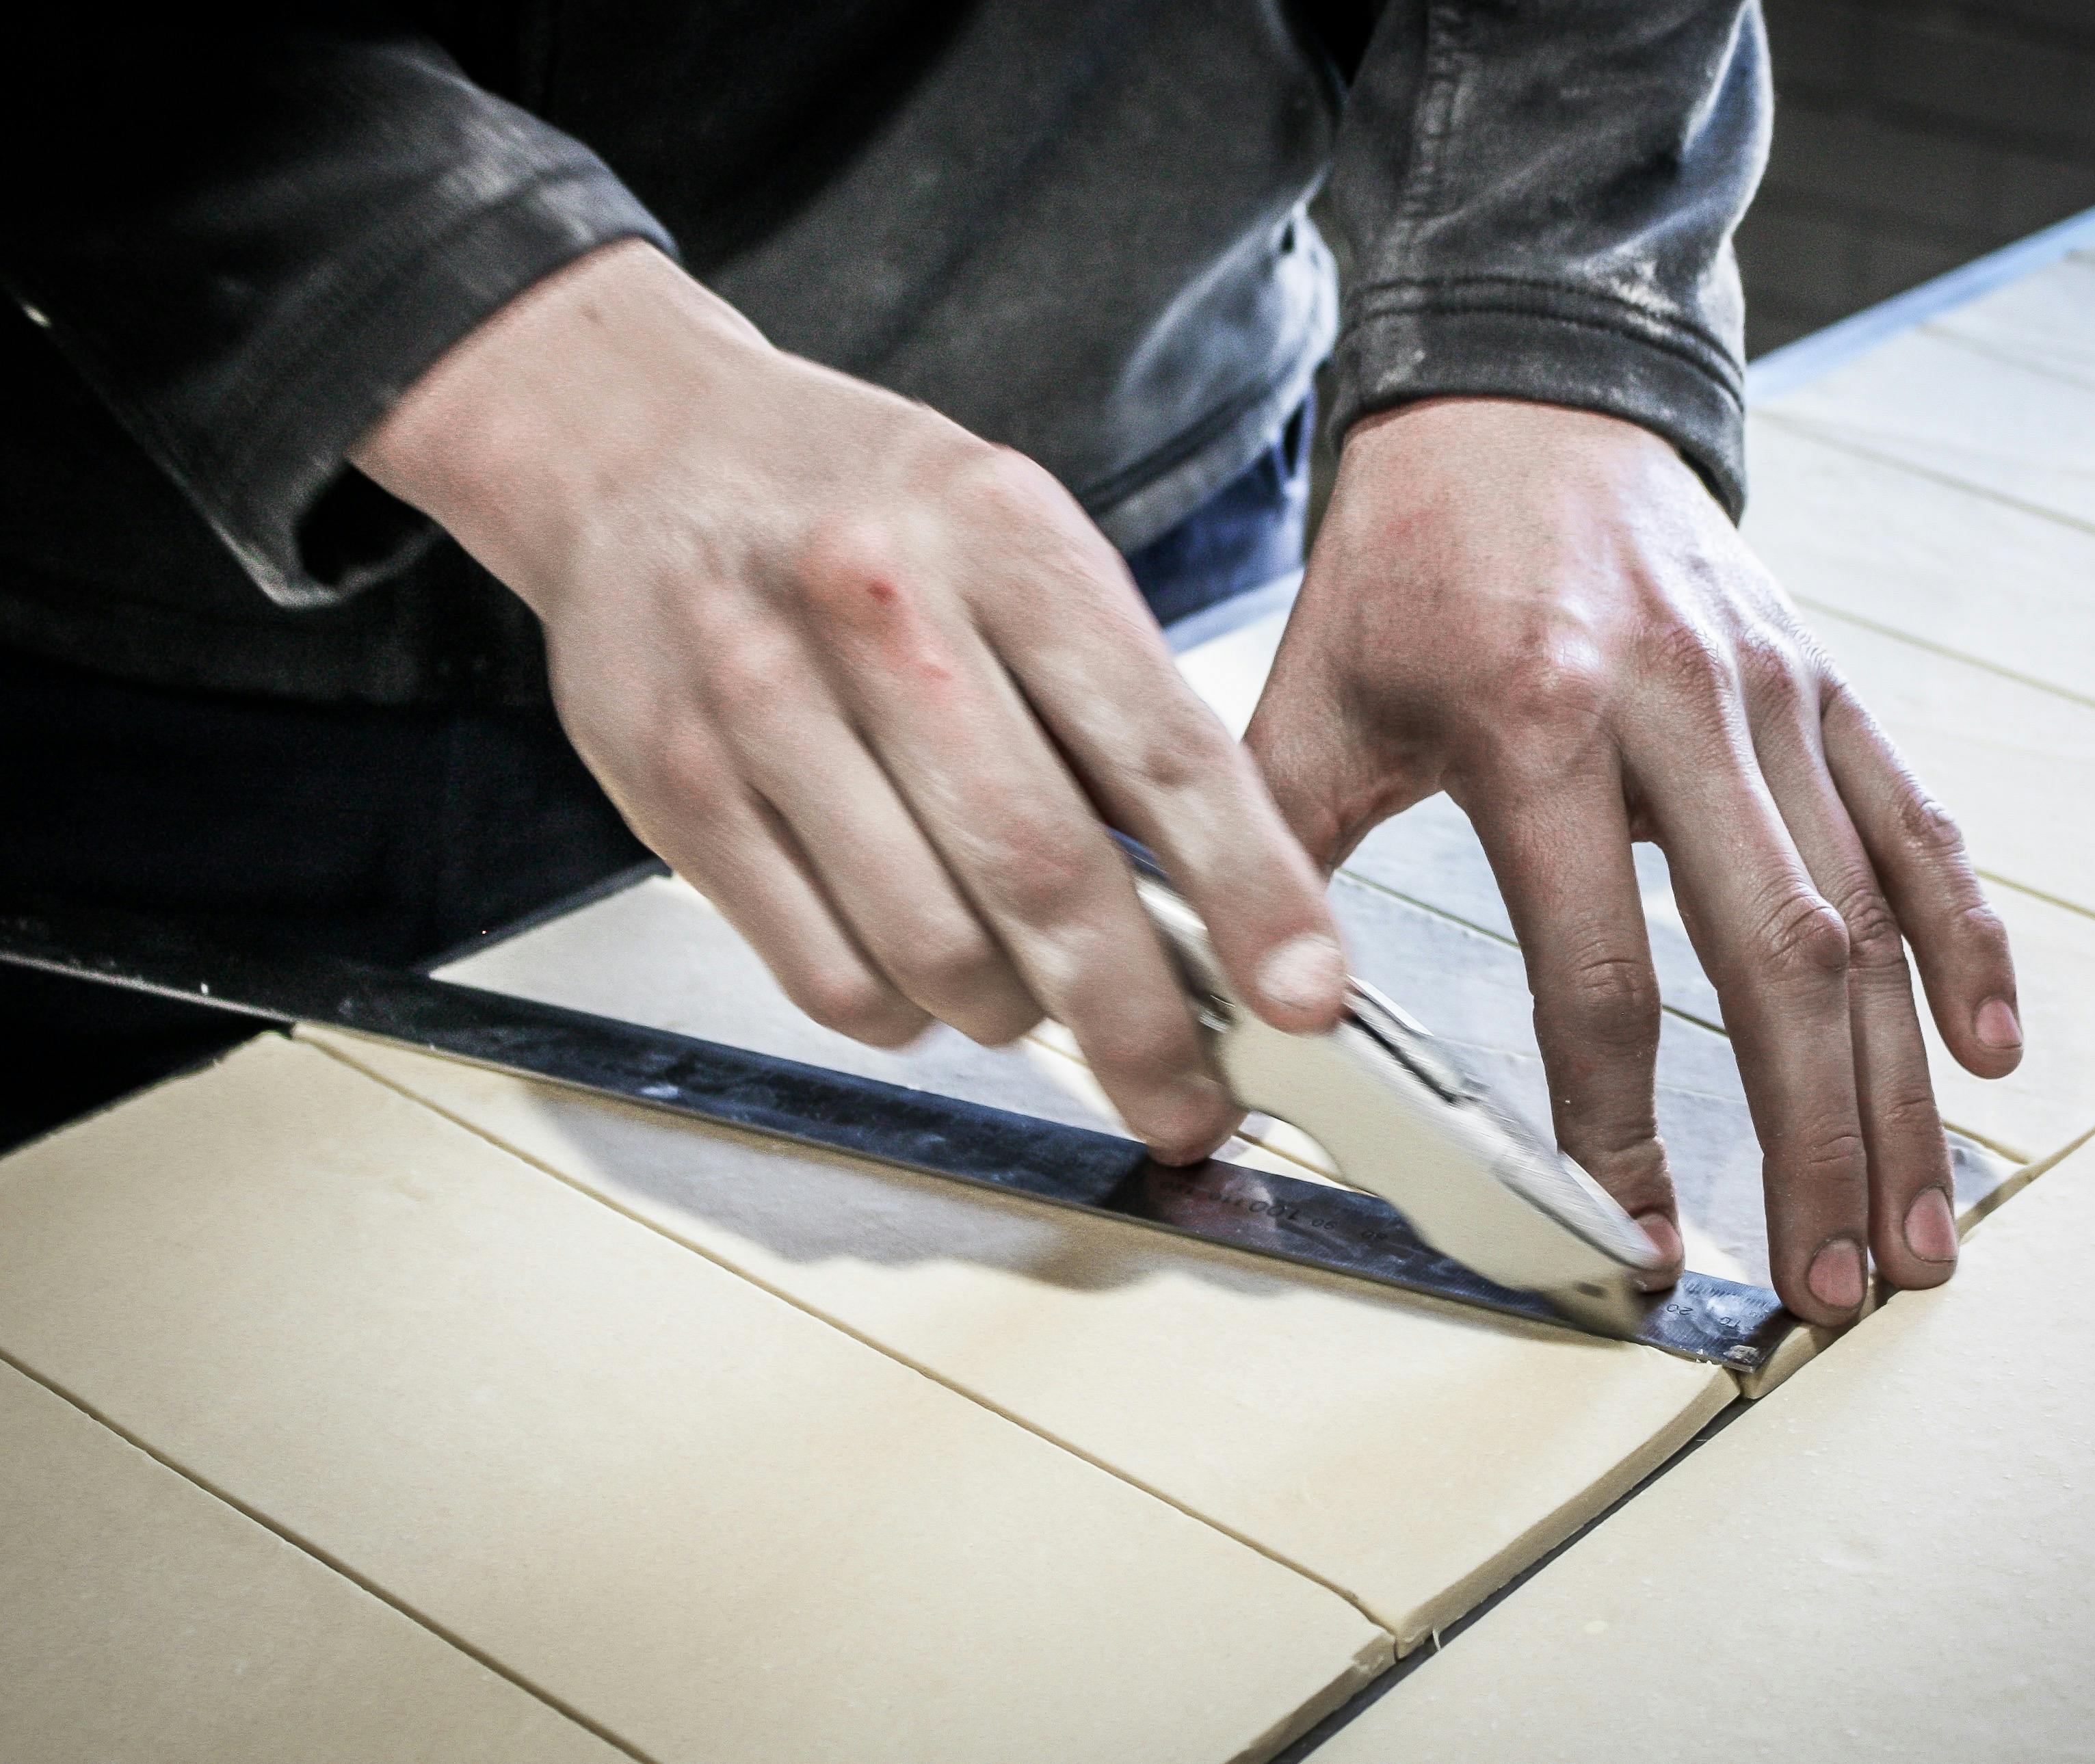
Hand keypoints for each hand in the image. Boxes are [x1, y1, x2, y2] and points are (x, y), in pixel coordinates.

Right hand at [353, 241, 1344, 1161]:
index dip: (1253, 892)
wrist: (637, 447)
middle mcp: (878, 609)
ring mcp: (762, 701)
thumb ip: (1113, 703)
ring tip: (1036, 997)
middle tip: (1193, 1103)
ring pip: (932, 949)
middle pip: (1044, 873)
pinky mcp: (677, 788)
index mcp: (1002, 538)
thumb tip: (1224, 898)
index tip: (1307, 996)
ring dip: (1013, 1014)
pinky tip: (922, 975)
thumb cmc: (862, 508)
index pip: (1161, 749)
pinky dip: (903, 1012)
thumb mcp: (1018, 543)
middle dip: (1142, 1023)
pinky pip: (826, 975)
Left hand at [1246, 398, 2020, 1323]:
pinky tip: (1981, 1053)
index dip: (1618, 1126)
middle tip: (1831, 1290)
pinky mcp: (1822, 681)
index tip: (1637, 1240)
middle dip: (1813, 1142)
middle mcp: (1678, 706)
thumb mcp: (1310, 699)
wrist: (1518, 390)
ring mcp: (1770, 692)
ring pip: (1865, 913)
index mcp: (1537, 718)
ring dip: (1898, 1087)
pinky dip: (1961, 940)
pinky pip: (1914, 823)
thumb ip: (1273, 862)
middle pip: (1776, 959)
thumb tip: (1250, 1025)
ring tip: (1917, 1231)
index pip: (1596, 970)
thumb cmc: (1406, 559)